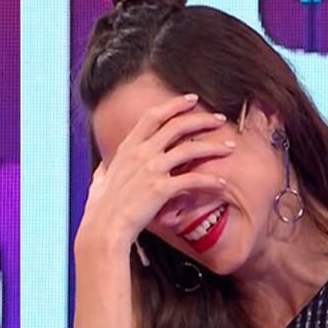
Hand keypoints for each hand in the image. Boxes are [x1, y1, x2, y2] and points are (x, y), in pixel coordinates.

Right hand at [77, 94, 232, 252]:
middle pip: (176, 126)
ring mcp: (151, 169)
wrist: (104, 228)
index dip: (174, 105)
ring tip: (229, 147)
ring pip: (190, 148)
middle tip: (219, 119)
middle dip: (201, 119)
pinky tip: (221, 183)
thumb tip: (103, 168)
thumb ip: (104, 171)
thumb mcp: (98, 182)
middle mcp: (140, 153)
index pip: (153, 116)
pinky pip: (192, 180)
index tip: (192, 99)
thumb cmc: (101, 209)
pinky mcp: (160, 188)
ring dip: (213, 146)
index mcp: (127, 148)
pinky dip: (209, 181)